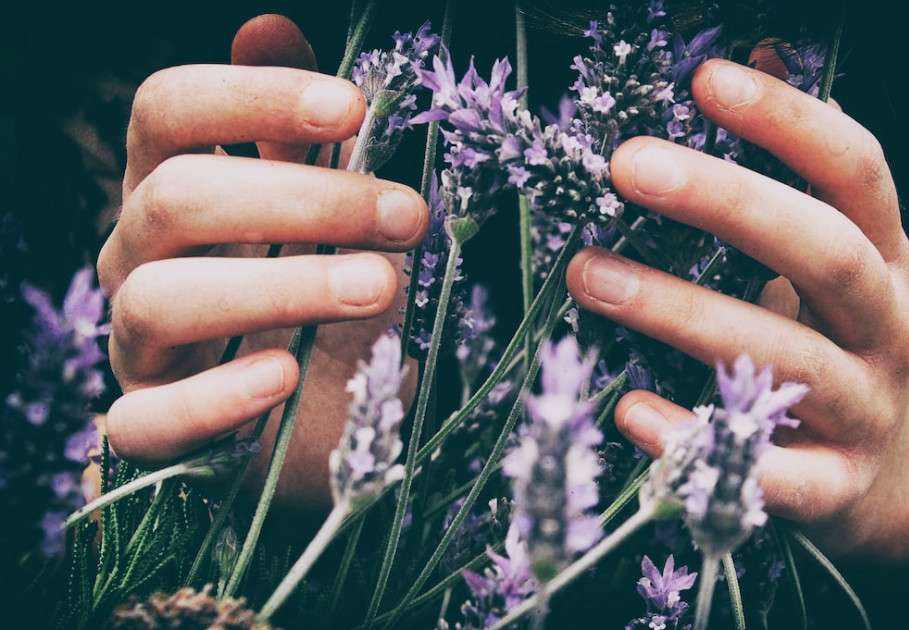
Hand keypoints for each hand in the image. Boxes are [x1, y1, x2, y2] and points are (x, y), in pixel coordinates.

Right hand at [96, 16, 427, 512]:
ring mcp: (138, 346)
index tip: (352, 107)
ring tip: (383, 286)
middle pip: (176, 199)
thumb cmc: (310, 298)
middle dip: (302, 199)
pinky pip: (148, 421)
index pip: (166, 112)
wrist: (305, 416)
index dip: (249, 97)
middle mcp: (139, 258)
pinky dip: (217, 397)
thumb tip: (270, 27)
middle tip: (408, 216)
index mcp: (173, 191)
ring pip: (161, 300)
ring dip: (282, 286)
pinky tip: (285, 376)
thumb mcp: (314, 212)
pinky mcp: (151, 427)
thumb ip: (290, 130)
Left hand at [566, 59, 908, 566]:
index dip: (790, 120)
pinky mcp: (832, 487)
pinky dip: (694, 438)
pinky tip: (629, 410)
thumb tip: (754, 52)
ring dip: (680, 311)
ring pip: (785, 356)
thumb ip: (790, 171)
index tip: (706, 80)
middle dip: (726, 202)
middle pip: (824, 252)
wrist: (891, 478)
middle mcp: (884, 325)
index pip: (855, 171)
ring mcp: (863, 408)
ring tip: (586, 275)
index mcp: (881, 258)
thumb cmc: (831, 345)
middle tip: (625, 166)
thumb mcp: (828, 258)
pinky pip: (767, 472)